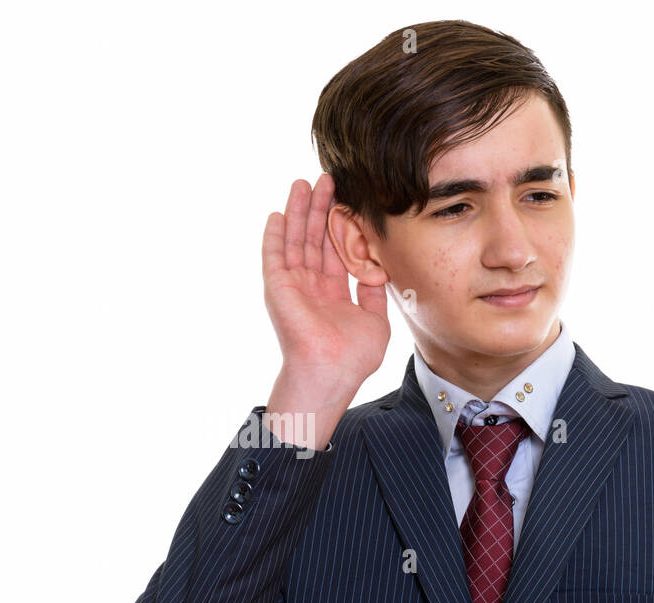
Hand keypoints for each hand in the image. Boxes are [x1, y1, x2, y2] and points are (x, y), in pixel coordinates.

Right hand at [262, 174, 389, 400]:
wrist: (330, 373)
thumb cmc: (353, 357)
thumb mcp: (375, 319)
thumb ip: (373, 292)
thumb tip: (379, 269)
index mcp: (332, 294)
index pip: (335, 251)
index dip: (341, 225)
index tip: (348, 200)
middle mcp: (310, 287)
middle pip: (314, 239)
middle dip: (320, 209)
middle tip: (327, 179)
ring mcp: (292, 286)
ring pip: (295, 240)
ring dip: (299, 212)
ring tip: (303, 183)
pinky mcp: (277, 287)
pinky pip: (274, 255)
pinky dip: (276, 234)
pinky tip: (279, 212)